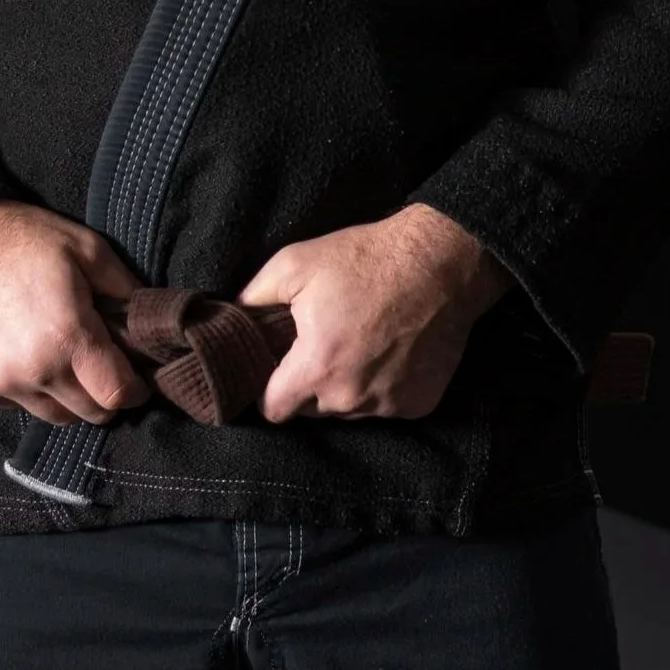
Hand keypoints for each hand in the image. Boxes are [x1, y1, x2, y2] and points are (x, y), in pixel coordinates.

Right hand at [0, 200, 145, 425]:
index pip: (116, 395)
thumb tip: (149, 321)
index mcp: (68, 337)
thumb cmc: (22, 239)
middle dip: (106, 397)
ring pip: (54, 416)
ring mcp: (1, 384)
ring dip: (70, 399)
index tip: (139, 381)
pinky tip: (31, 357)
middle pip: (89, 414)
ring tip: (69, 362)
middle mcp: (35, 371)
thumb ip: (125, 289)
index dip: (135, 391)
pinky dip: (33, 392)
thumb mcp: (88, 249)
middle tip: (107, 368)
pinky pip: (19, 405)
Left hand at [239, 203, 509, 422]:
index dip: (267, 387)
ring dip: (346, 387)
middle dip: (308, 383)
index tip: (275, 366)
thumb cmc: (365, 259)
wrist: (441, 261)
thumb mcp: (295, 263)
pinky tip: (389, 351)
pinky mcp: (418, 404)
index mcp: (317, 368)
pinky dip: (382, 387)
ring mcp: (388, 405)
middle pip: (310, 410)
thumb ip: (253, 298)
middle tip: (321, 342)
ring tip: (358, 342)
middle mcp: (351, 398)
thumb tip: (228, 321)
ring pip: (348, 411)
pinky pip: (384, 406)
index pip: (272, 410)